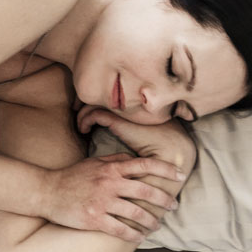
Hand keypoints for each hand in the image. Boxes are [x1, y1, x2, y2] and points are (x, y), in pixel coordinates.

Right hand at [38, 152, 185, 242]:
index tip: (180, 174)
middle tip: (173, 205)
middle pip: (146, 191)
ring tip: (157, 225)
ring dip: (151, 221)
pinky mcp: (95, 219)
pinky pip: (121, 230)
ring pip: (137, 213)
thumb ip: (115, 160)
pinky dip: (134, 235)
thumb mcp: (93, 162)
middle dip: (164, 199)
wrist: (46, 192)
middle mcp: (109, 183)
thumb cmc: (71, 177)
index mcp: (110, 168)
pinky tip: (140, 238)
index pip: (144, 165)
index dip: (165, 169)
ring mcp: (102, 202)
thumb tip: (134, 159)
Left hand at [75, 102, 197, 172]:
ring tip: (80, 124)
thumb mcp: (152, 136)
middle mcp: (133, 105)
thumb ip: (137, 128)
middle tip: (78, 112)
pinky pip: (94, 114)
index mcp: (141, 107)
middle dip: (87, 103)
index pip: (115, 96)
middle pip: (103, 95)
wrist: (174, 156)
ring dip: (83, 113)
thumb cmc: (165, 151)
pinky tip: (84, 129)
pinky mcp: (119, 120)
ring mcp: (126, 111)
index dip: (99, 102)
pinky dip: (85, 119)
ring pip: (96, 103)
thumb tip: (122, 128)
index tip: (87, 110)